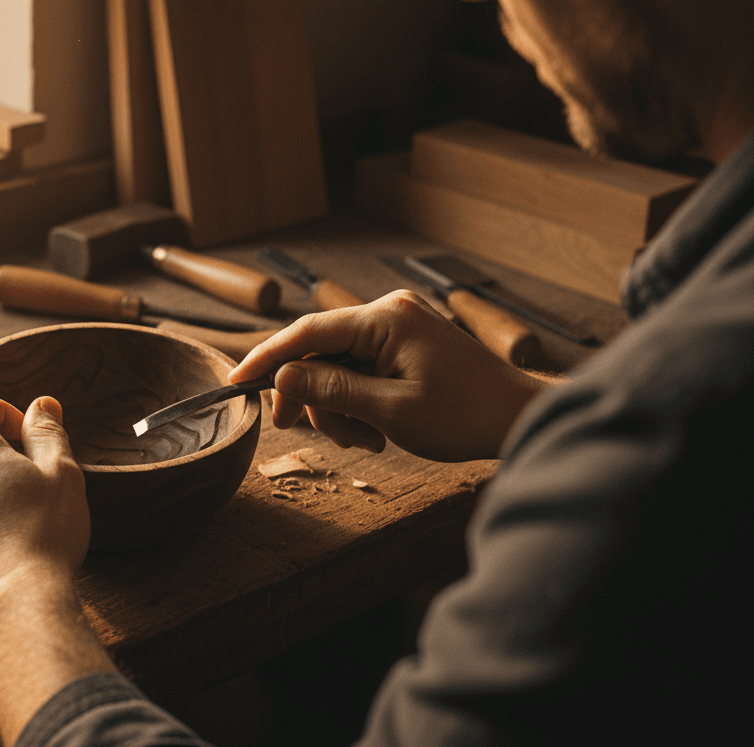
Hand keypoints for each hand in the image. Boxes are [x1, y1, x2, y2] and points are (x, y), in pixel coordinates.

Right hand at [229, 290, 550, 462]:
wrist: (518, 418)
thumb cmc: (465, 415)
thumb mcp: (390, 411)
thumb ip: (332, 392)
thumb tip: (283, 378)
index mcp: (386, 319)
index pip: (307, 332)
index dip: (267, 359)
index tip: (235, 383)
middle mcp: (389, 312)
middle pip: (319, 352)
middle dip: (310, 398)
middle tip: (301, 433)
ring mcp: (398, 327)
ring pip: (337, 367)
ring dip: (338, 408)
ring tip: (365, 441)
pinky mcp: (404, 345)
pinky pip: (360, 370)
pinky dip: (358, 402)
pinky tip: (377, 431)